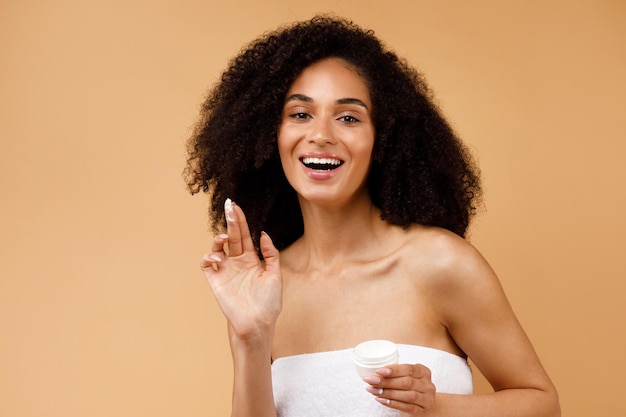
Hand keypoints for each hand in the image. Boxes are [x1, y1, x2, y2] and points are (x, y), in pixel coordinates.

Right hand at [200, 199, 281, 339]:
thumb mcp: (275, 274)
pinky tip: (219, 259)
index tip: (236, 206)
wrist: (258, 323)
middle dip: (230, 221)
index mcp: (251, 259)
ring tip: (225, 237)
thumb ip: (270, 253)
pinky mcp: (215, 281)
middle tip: (229, 206)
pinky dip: (209, 257)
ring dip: (219, 239)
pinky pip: (207, 264)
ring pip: (217, 248)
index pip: (244, 235)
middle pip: (232, 237)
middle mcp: (236, 262)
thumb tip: (263, 233)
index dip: (240, 220)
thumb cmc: (269, 302)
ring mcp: (225, 271)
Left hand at [363, 364, 435, 415]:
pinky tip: (381, 400)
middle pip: (406, 382)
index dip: (393, 370)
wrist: (423, 405)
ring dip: (387, 393)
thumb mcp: (406, 377)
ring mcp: (426, 399)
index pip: (409, 369)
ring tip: (373, 390)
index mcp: (423, 372)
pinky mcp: (422, 411)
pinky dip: (392, 403)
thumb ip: (395, 374)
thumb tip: (375, 374)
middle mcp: (427, 385)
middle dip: (386, 381)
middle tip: (371, 381)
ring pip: (407, 395)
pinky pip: (407, 407)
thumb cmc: (411, 388)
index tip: (378, 371)